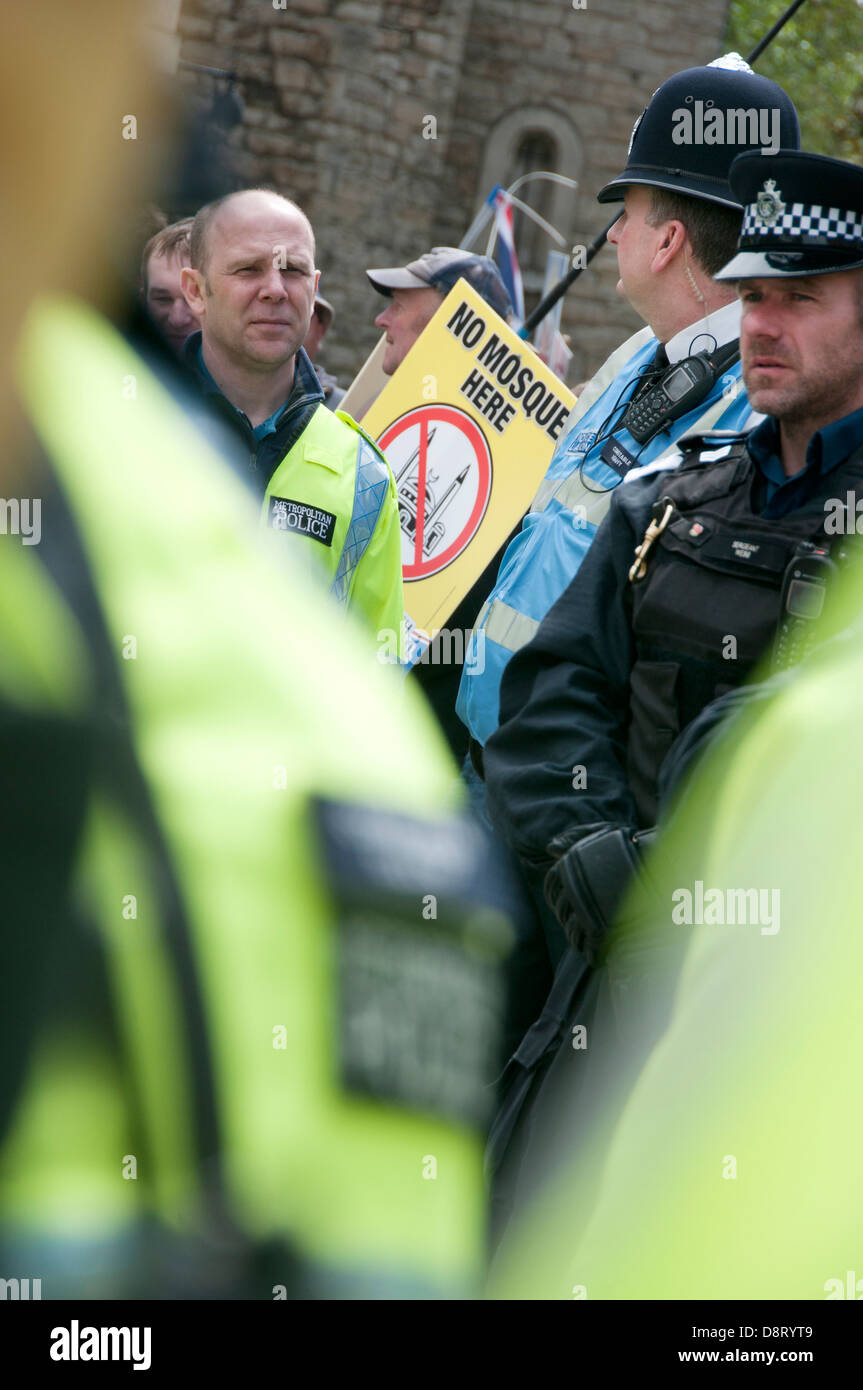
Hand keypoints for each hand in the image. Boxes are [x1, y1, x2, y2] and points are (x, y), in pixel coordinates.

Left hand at [544, 822, 656, 963]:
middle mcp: (576, 889)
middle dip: (566, 916)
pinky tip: (596, 950)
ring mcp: (590, 911)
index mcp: (571, 867)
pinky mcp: (605, 930)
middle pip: (560, 910)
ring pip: (572, 932)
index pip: (550, 886)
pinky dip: (590, 952)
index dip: (554, 895)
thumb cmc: (633, 845)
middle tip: (578, 918)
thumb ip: (576, 837)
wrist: (662, 862)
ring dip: (576, 937)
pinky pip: (589, 948)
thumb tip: (551, 849)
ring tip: (587, 936)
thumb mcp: (603, 833)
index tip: (563, 900)